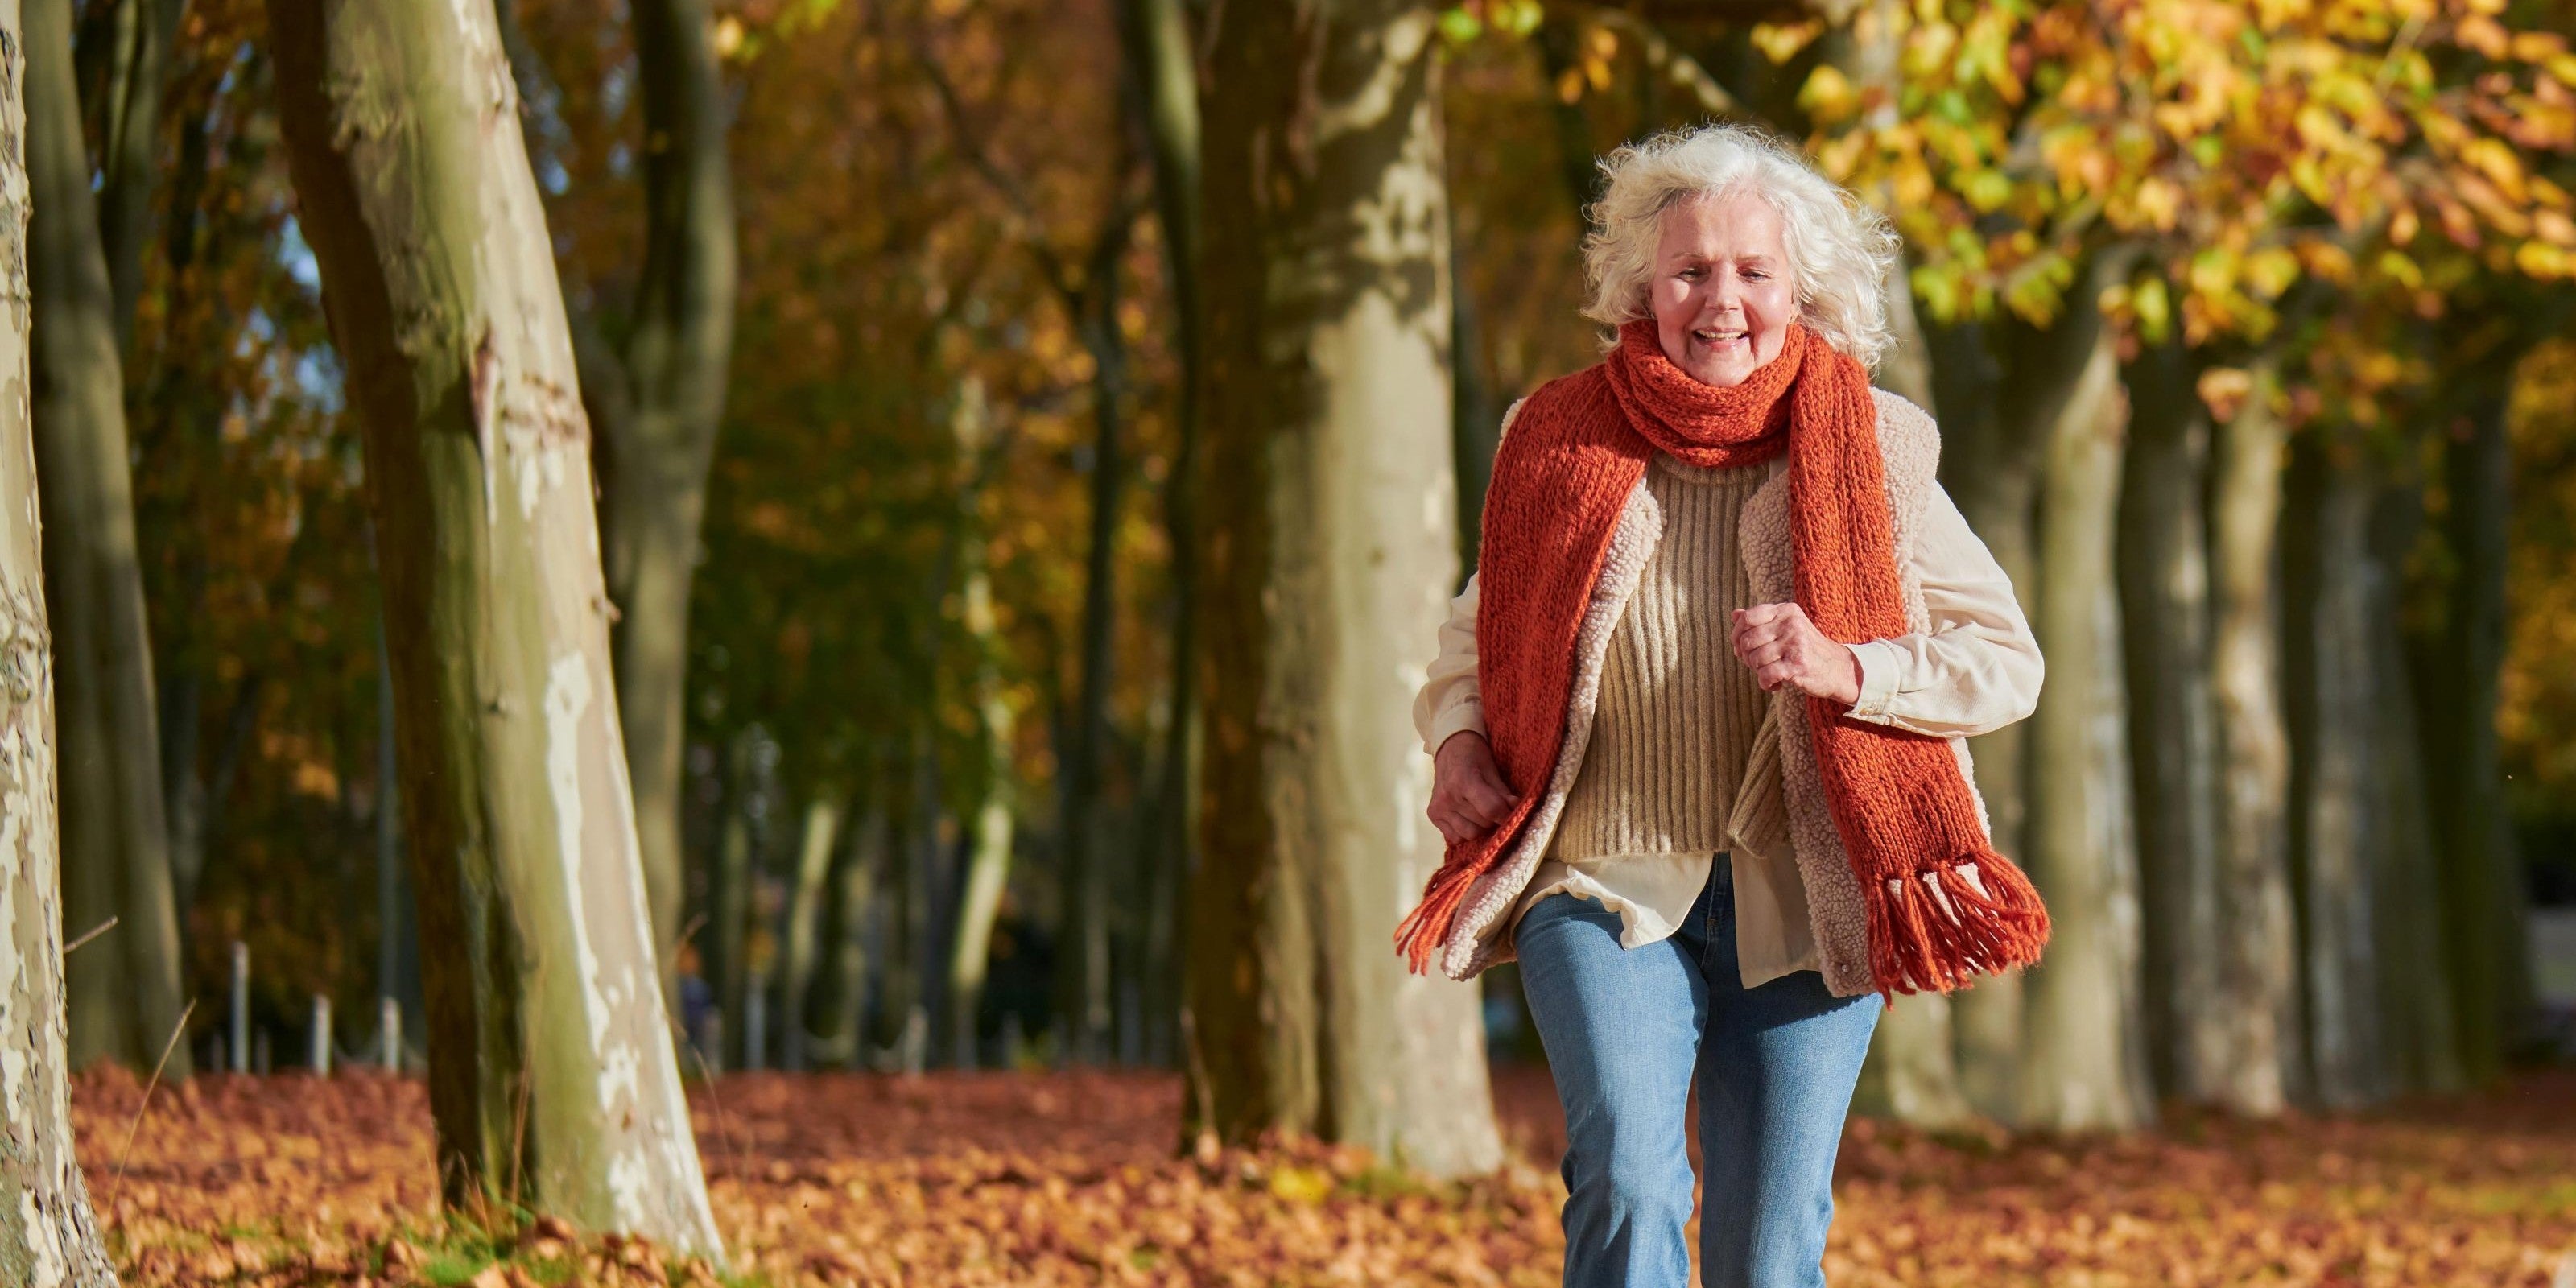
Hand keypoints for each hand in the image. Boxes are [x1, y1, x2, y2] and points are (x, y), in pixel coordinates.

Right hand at [1428, 731, 1517, 847]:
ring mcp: (1438, 807)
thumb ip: (1503, 793)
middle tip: (1494, 808)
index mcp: (1463, 781)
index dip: (1506, 815)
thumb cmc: (1475, 757)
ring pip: (1470, 834)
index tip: (1511, 813)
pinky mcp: (1432, 814)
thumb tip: (1517, 809)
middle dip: (1493, 819)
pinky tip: (1466, 816)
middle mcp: (1448, 796)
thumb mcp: (1492, 770)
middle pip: (1482, 824)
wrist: (1450, 749)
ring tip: (1480, 812)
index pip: (1491, 810)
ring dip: (1480, 827)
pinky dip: (1464, 831)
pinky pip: (1455, 838)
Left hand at [1730, 602, 1862, 704]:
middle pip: (1748, 640)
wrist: (1837, 669)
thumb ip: (1761, 620)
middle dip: (1746, 657)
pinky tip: (1775, 685)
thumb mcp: (1786, 628)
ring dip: (1758, 672)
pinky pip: (1765, 675)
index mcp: (1786, 610)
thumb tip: (1734, 614)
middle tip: (1758, 665)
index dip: (1737, 634)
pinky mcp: (1798, 664)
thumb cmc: (1806, 648)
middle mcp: (1791, 623)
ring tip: (1770, 674)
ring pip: (1755, 659)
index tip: (1739, 648)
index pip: (1748, 618)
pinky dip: (1766, 684)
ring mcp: (1795, 643)